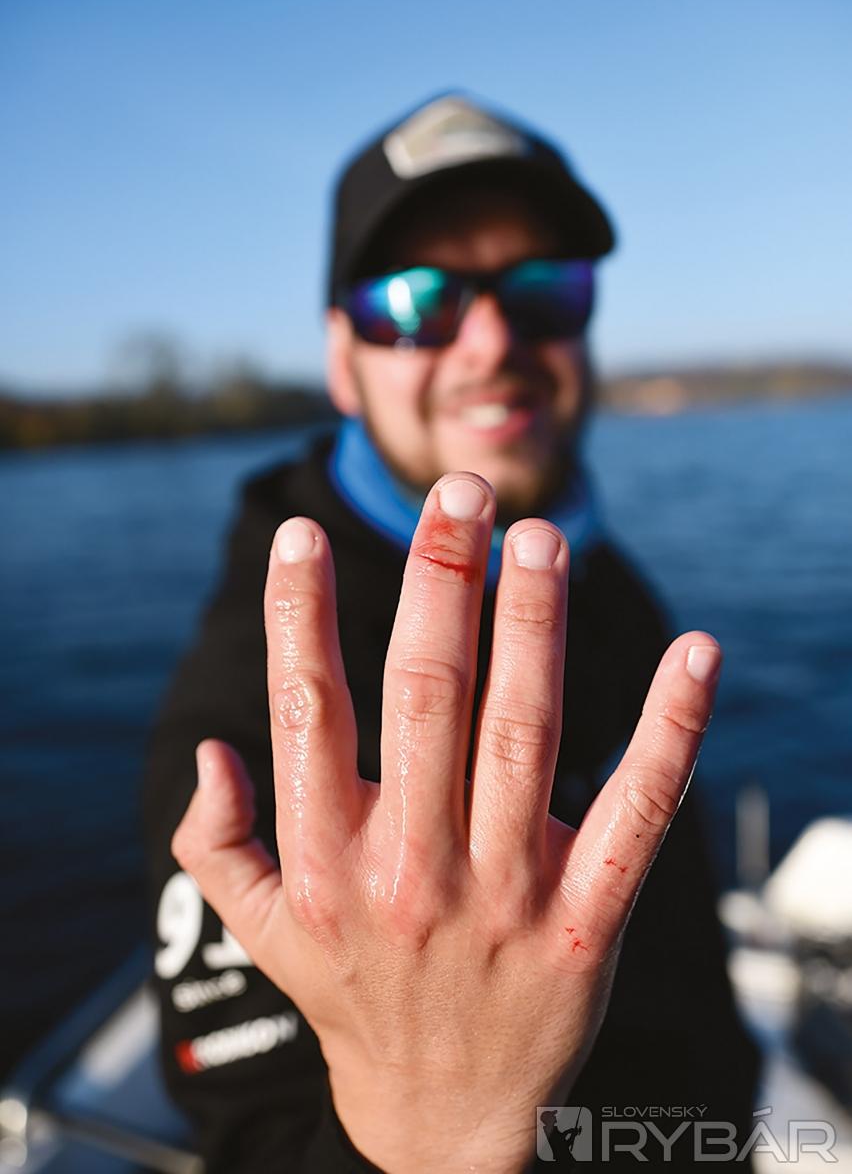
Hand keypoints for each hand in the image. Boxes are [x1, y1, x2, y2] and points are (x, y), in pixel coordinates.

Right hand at [172, 472, 720, 1173]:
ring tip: (539, 538)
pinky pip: (637, 812)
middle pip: (426, 699)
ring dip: (532, 625)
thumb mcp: (259, 931)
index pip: (307, 712)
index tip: (299, 534)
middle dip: (441, 582)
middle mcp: (411, 870)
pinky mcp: (587, 923)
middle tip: (460, 494)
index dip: (298, 616)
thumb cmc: (350, 991)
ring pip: (523, 734)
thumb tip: (208, 749)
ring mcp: (506, 896)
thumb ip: (215, 842)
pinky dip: (671, 729)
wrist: (444, 1114)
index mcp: (324, 862)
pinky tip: (695, 652)